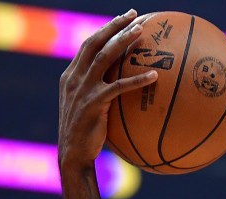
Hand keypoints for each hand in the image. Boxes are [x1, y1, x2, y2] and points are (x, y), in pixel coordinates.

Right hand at [58, 9, 156, 168]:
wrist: (73, 155)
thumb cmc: (84, 136)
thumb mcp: (85, 109)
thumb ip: (97, 93)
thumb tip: (122, 87)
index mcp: (70, 76)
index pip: (87, 45)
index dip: (105, 30)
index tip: (122, 18)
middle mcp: (74, 78)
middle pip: (95, 43)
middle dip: (114, 25)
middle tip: (134, 15)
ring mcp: (82, 89)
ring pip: (105, 57)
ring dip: (124, 41)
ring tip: (142, 32)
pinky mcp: (94, 103)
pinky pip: (119, 87)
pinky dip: (137, 79)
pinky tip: (154, 76)